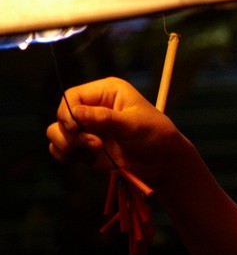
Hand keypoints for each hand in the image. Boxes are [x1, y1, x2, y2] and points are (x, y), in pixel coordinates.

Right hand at [46, 77, 180, 187]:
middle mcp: (93, 107)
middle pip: (61, 115)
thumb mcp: (133, 124)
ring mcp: (87, 127)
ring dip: (68, 145)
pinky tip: (87, 158)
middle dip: (72, 133)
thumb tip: (75, 113)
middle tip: (95, 145)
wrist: (163, 162)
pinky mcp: (84, 146)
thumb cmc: (155, 136)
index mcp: (106, 92)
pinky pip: (59, 148)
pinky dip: (67, 155)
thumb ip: (105, 118)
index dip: (68, 112)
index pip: (72, 96)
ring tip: (94, 151)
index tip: (77, 128)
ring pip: (56, 132)